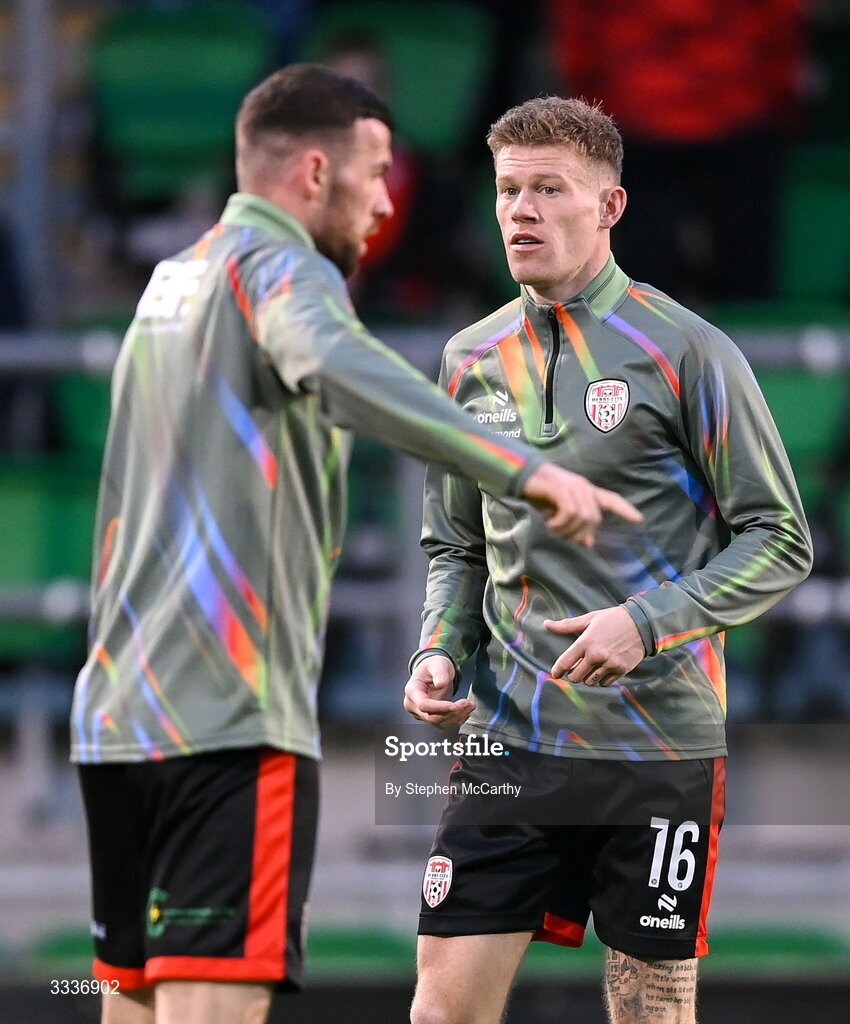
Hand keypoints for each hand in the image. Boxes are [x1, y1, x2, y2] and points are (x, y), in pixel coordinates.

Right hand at [403, 655, 474, 730]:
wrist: (433, 672)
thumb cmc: (433, 666)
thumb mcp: (438, 663)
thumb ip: (439, 672)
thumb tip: (441, 683)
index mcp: (412, 690)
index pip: (423, 705)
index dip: (440, 707)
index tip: (455, 705)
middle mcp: (413, 705)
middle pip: (432, 717)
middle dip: (452, 712)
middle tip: (468, 703)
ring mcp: (421, 713)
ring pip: (439, 723)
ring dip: (457, 717)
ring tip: (470, 705)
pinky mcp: (430, 717)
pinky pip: (443, 724)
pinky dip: (456, 720)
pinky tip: (465, 711)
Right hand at [523, 463, 641, 545]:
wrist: (523, 474)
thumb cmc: (541, 493)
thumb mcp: (559, 513)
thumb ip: (575, 524)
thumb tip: (588, 543)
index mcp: (587, 491)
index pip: (611, 499)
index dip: (625, 510)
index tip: (639, 520)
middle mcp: (584, 487)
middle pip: (594, 518)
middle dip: (580, 533)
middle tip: (562, 535)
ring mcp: (573, 487)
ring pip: (582, 517)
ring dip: (567, 530)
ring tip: (553, 529)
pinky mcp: (560, 489)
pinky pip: (569, 512)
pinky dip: (560, 524)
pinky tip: (550, 525)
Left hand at [544, 606, 645, 685]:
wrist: (641, 623)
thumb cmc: (612, 619)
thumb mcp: (589, 619)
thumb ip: (566, 625)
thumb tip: (546, 624)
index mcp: (586, 642)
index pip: (565, 662)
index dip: (557, 671)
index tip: (555, 674)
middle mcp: (596, 655)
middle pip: (575, 677)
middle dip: (574, 673)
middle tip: (578, 667)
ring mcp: (609, 664)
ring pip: (590, 682)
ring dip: (588, 677)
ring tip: (592, 666)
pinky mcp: (621, 670)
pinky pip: (605, 683)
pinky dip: (602, 679)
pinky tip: (604, 668)